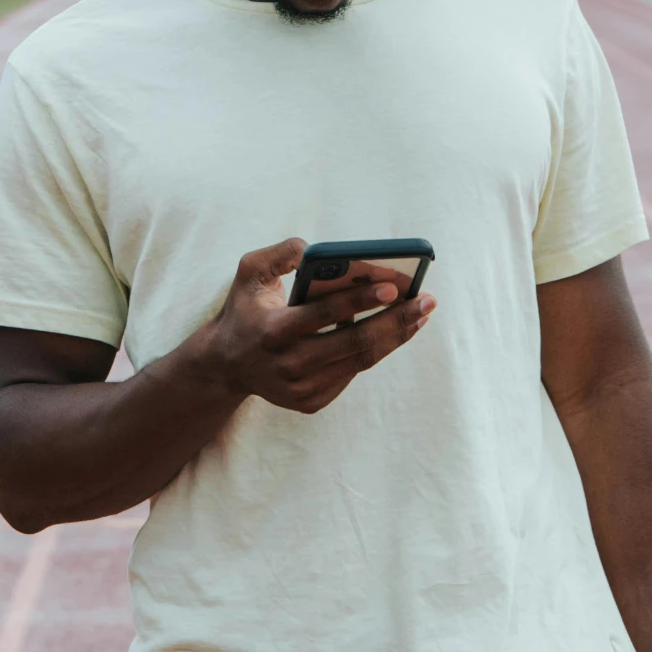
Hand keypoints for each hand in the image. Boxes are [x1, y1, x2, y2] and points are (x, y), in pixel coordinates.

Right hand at [203, 238, 434, 415]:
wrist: (225, 364)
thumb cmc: (245, 309)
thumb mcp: (249, 272)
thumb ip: (278, 254)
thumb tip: (312, 249)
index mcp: (273, 330)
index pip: (324, 314)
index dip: (360, 299)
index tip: (393, 285)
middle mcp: (288, 365)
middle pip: (354, 343)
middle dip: (396, 320)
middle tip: (426, 300)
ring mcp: (300, 389)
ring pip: (360, 361)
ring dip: (396, 335)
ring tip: (421, 312)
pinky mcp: (310, 402)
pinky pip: (352, 373)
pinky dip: (375, 350)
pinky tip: (393, 329)